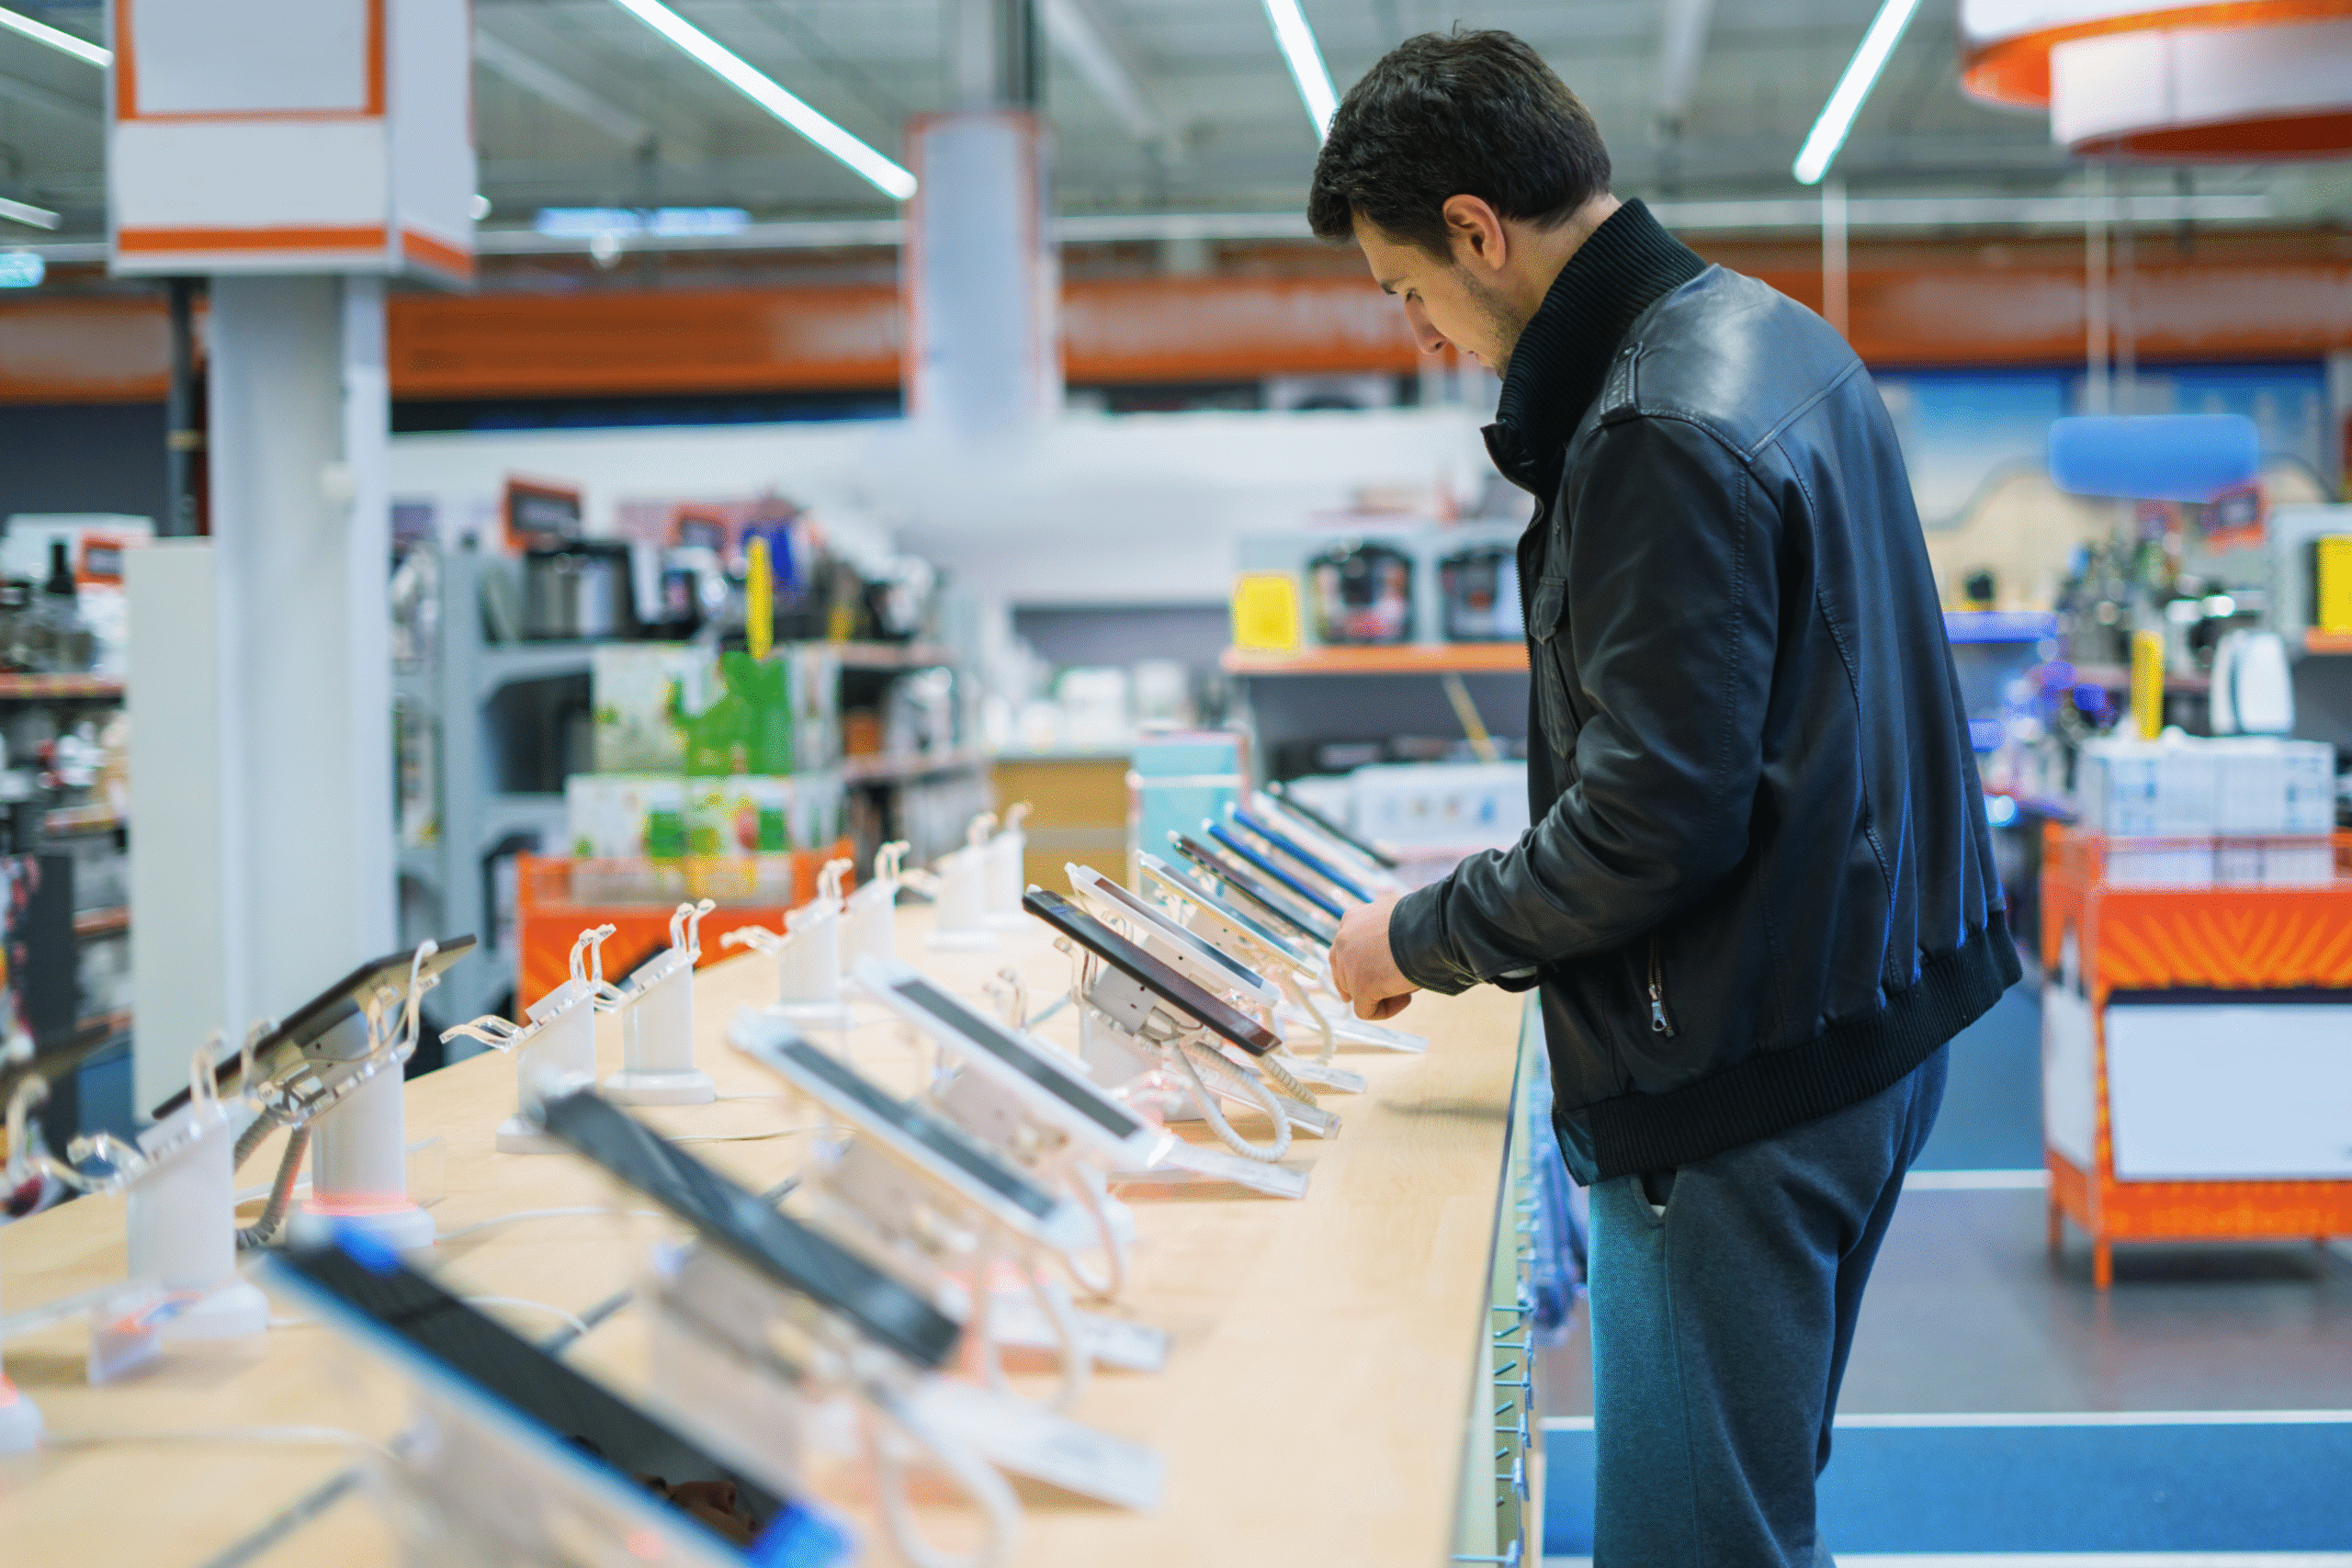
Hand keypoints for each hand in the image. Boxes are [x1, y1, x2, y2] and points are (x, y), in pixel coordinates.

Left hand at [1329, 892, 1419, 1020]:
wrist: (1429, 928)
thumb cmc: (1424, 922)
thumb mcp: (1398, 919)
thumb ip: (1386, 932)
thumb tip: (1394, 946)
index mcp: (1353, 919)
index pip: (1343, 947)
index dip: (1354, 965)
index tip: (1367, 976)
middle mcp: (1344, 939)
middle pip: (1343, 972)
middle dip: (1361, 985)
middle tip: (1386, 991)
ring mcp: (1349, 964)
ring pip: (1355, 992)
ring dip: (1381, 994)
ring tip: (1407, 986)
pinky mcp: (1360, 986)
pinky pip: (1365, 1011)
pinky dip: (1385, 1010)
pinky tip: (1405, 999)